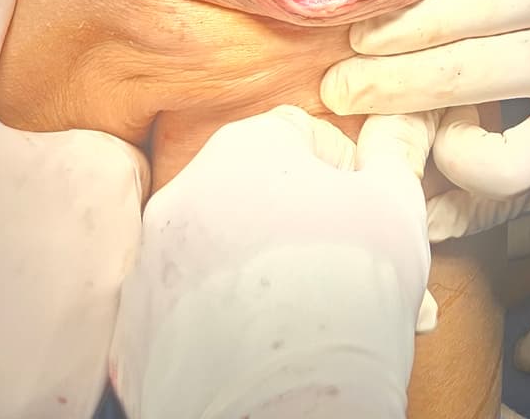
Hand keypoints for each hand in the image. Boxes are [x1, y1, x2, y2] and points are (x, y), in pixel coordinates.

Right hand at [0, 0, 146, 418]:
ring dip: (49, 287)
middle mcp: (126, 259)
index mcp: (106, 176)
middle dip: (54, 227)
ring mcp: (102, 336)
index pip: (109, 155)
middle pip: (103, 224)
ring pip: (90, 289)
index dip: (53, 163)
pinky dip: (39, 349)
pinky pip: (73, 356)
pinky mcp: (71, 397)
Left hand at [111, 106, 432, 418]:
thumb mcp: (395, 203)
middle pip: (256, 199)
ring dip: (263, 279)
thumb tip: (387, 137)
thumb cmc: (349, 289)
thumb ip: (390, 156)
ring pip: (219, 259)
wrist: (288, 405)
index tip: (364, 216)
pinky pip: (186, 317)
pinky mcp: (134, 337)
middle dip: (304, 231)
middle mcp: (181, 197)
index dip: (344, 175)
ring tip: (310, 320)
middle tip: (347, 275)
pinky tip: (264, 351)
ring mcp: (149, 270)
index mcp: (243, 147)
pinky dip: (220, 329)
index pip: (300, 137)